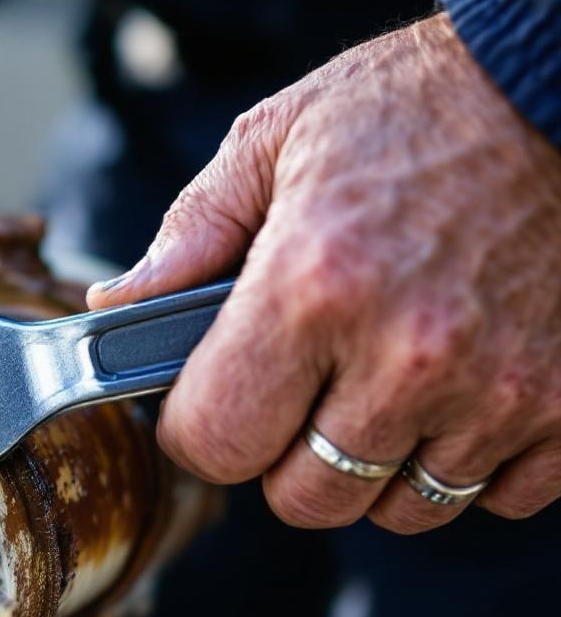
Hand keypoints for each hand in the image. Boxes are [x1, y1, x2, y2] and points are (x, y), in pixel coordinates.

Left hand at [87, 12, 560, 532]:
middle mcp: (409, 353)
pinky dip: (468, 461)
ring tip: (386, 376)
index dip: (198, 429)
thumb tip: (115, 308)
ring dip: (378, 462)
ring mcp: (502, 388)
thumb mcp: (274, 141)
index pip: (217, 441)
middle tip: (302, 387)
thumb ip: (189, 236)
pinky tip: (461, 387)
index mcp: (312, 284)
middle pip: (307, 498)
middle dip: (284, 455)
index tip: (209, 399)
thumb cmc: (409, 106)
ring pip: (401, 510)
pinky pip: (496, 498)